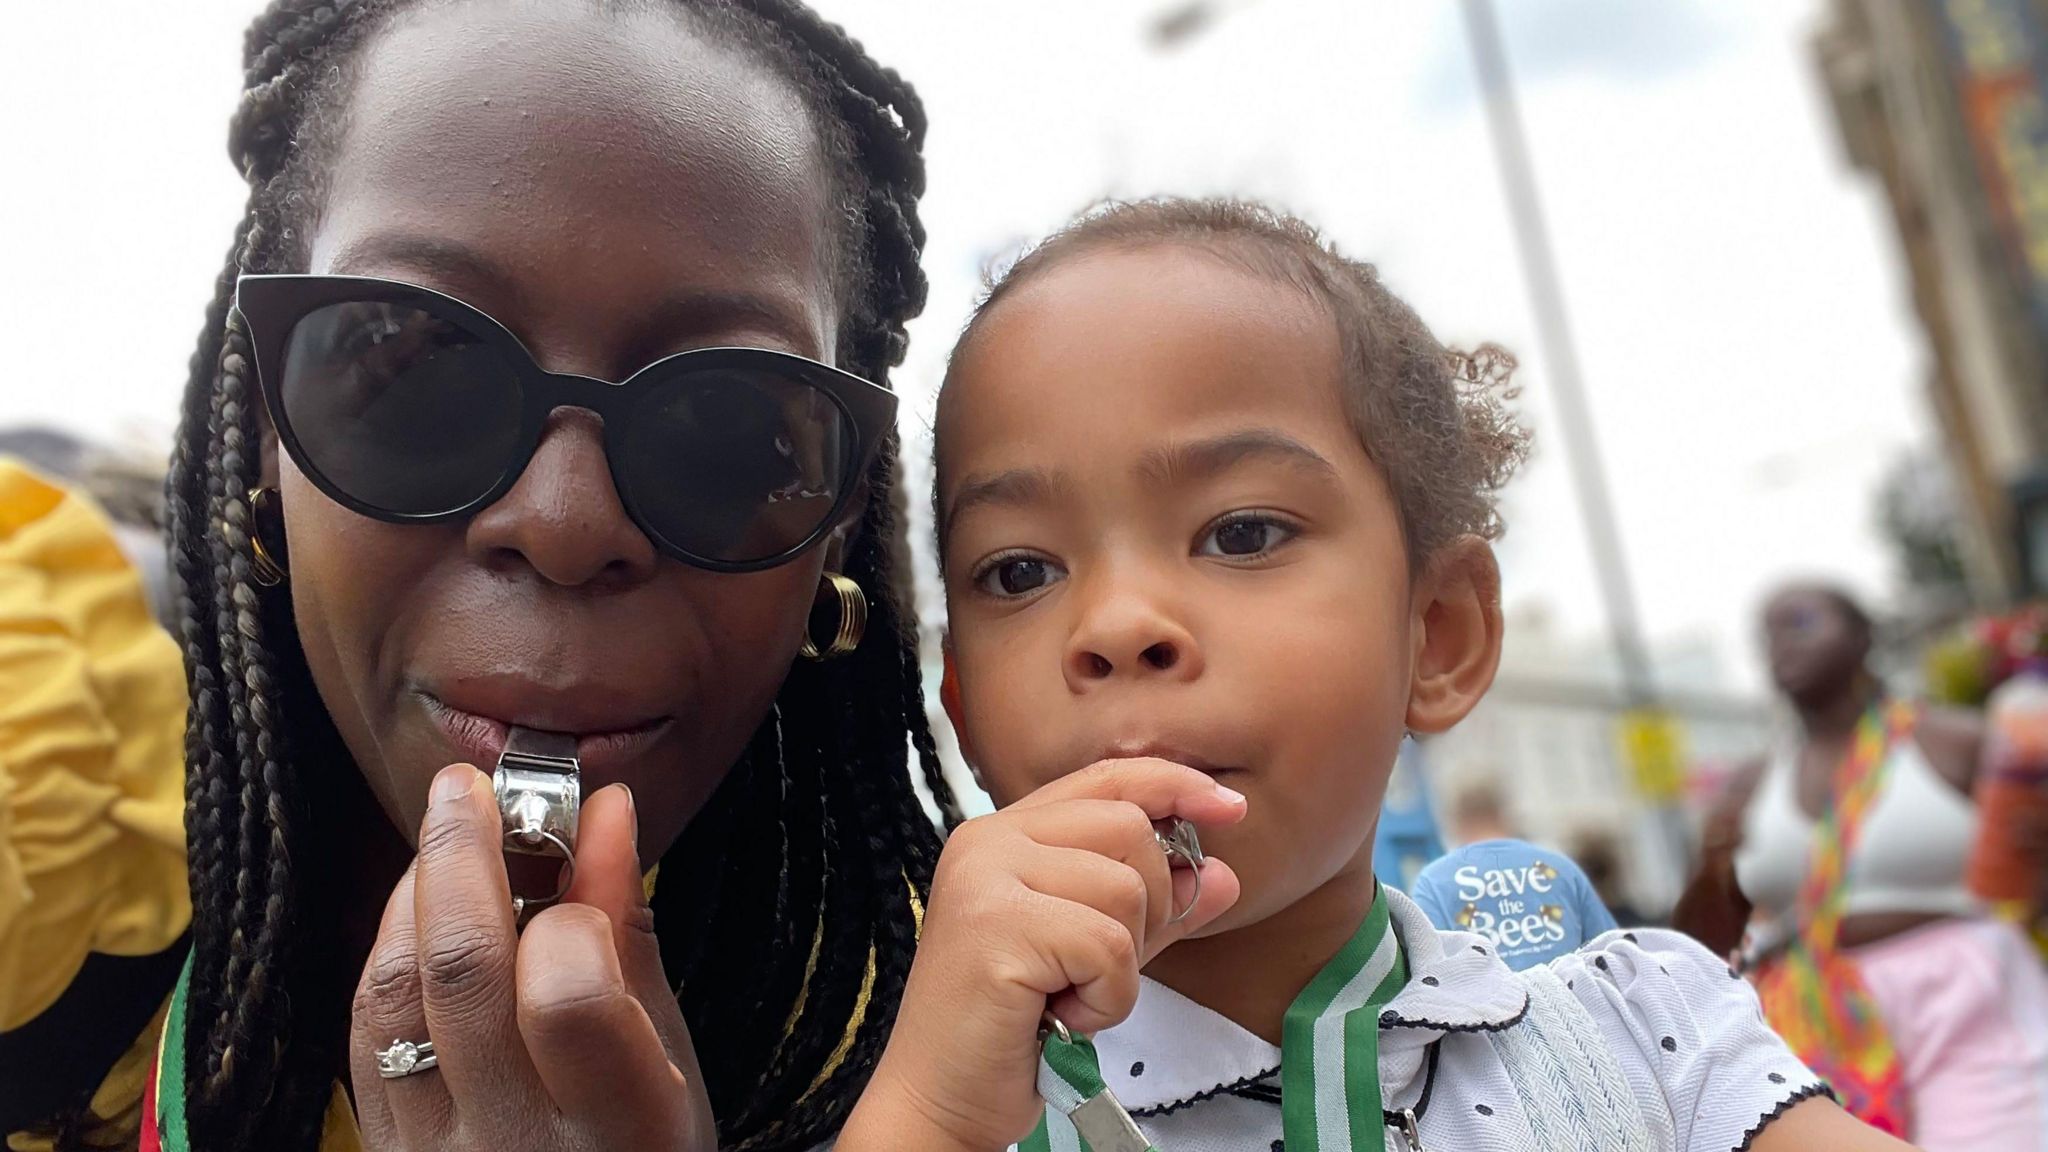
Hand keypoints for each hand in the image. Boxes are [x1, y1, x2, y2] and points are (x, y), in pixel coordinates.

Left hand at [349, 765, 715, 1151]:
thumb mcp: (672, 1059)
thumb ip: (632, 936)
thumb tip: (605, 812)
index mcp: (620, 1131)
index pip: (569, 999)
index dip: (568, 908)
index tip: (579, 848)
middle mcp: (514, 1147)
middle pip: (462, 975)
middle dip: (459, 856)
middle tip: (469, 787)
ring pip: (389, 999)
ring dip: (412, 897)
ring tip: (446, 836)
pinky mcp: (382, 1151)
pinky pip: (362, 1034)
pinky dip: (387, 952)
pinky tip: (421, 912)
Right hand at [842, 758, 1246, 1151]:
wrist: (943, 1100)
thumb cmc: (1009, 1031)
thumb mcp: (1096, 957)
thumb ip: (1152, 911)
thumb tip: (1223, 875)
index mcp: (1006, 835)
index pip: (1107, 779)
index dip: (1174, 785)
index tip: (1229, 808)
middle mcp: (988, 841)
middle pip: (1130, 830)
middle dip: (1147, 907)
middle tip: (1098, 968)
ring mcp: (986, 877)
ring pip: (1126, 890)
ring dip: (1120, 966)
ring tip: (1066, 996)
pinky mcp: (996, 926)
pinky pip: (1108, 946)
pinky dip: (1105, 997)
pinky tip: (1061, 1015)